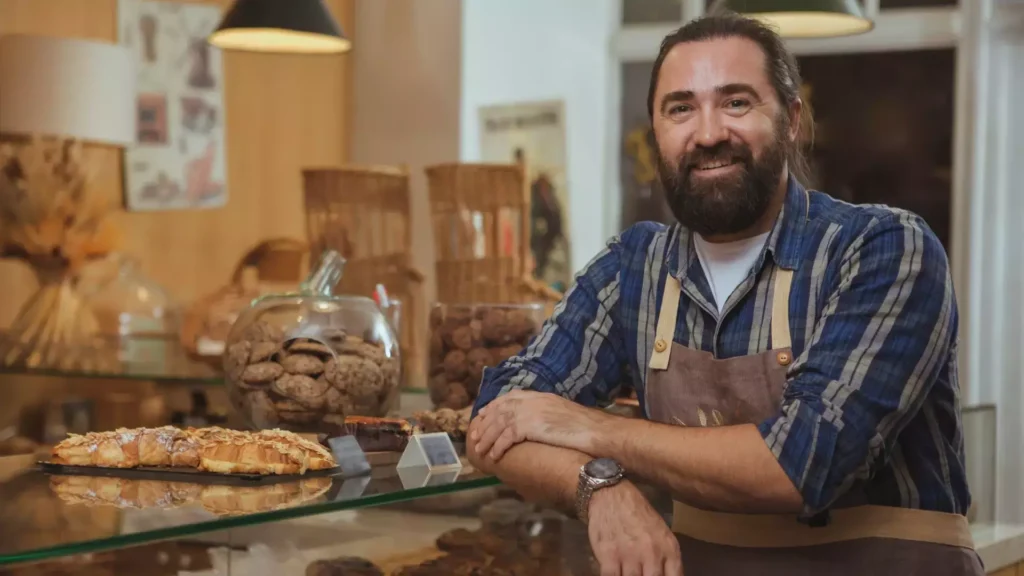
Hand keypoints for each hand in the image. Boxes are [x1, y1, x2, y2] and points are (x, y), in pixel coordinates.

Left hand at [471, 390, 606, 460]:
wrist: (595, 431)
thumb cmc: (585, 427)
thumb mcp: (562, 413)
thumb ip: (546, 414)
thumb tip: (537, 425)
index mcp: (540, 396)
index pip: (509, 397)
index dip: (494, 406)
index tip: (483, 415)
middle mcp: (533, 401)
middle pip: (500, 410)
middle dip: (485, 423)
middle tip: (474, 436)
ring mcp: (531, 411)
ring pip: (499, 423)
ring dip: (487, 438)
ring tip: (479, 450)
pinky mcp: (531, 425)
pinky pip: (507, 437)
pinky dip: (498, 447)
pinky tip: (494, 456)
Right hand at [588, 482, 682, 575]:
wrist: (612, 494)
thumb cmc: (638, 513)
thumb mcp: (661, 533)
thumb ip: (666, 557)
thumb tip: (666, 575)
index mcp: (669, 548)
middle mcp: (652, 554)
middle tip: (641, 573)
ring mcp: (630, 555)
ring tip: (628, 573)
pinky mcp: (609, 555)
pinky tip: (615, 574)